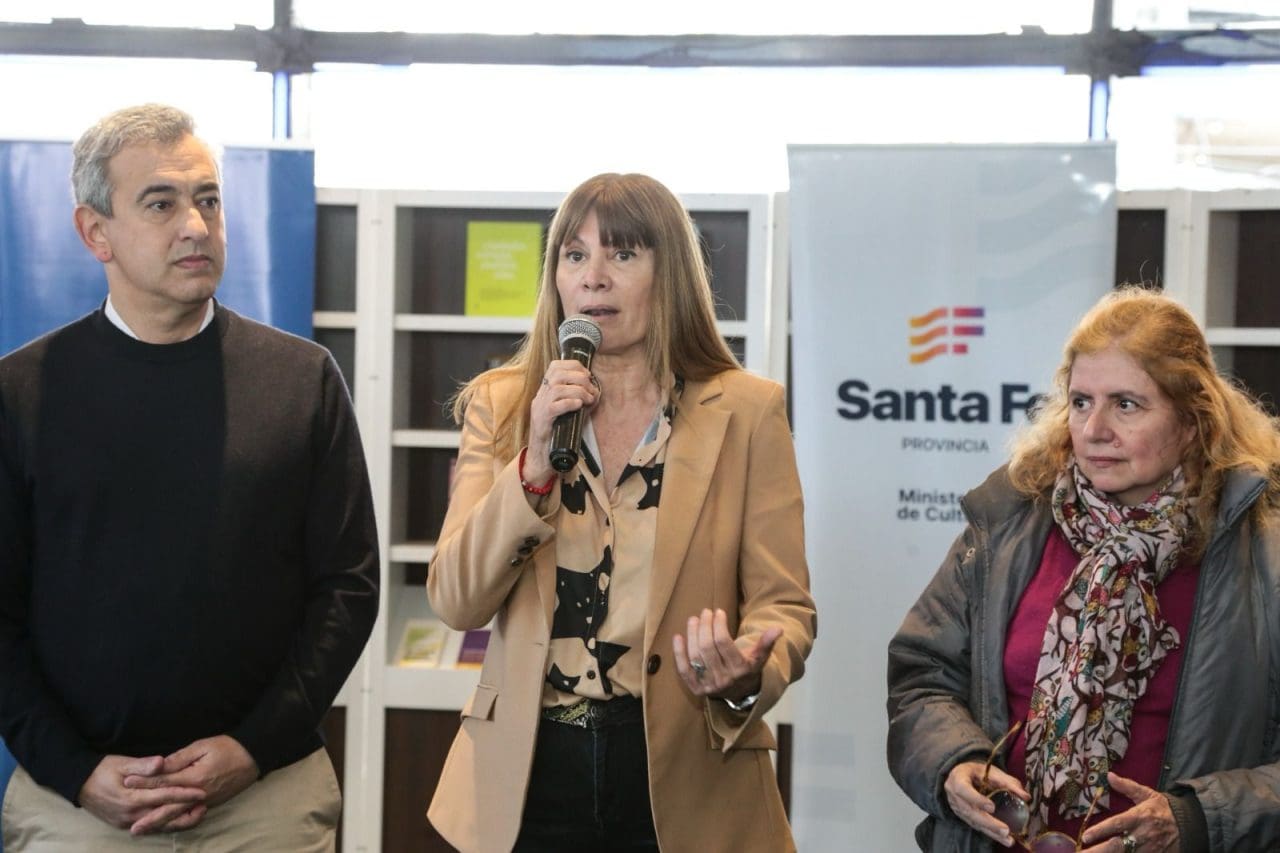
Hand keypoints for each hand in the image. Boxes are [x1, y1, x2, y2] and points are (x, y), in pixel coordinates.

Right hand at [78, 754, 205, 832]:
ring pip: (158, 825)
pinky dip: (165, 824)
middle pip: (164, 816)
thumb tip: (161, 762)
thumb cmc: (102, 769)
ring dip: (178, 821)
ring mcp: (126, 822)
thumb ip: (143, 765)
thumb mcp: (122, 763)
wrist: (79, 784)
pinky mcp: (124, 824)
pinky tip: (178, 819)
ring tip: (198, 814)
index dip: (184, 794)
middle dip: (186, 812)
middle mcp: (130, 814)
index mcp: (131, 797)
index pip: (164, 796)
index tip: (201, 791)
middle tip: (206, 805)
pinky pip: (149, 827)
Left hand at [123, 735, 257, 834]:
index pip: (164, 781)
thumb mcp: (202, 746)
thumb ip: (179, 758)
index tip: (126, 782)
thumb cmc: (228, 747)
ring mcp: (206, 801)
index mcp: (194, 778)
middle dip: (150, 817)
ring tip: (145, 830)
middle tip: (132, 828)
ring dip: (161, 823)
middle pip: (169, 808)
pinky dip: (177, 822)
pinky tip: (167, 824)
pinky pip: (191, 815)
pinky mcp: (211, 803)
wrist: (254, 757)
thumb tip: (159, 765)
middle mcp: (198, 794)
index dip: (144, 782)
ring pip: (179, 815)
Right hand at [526, 359, 599, 480]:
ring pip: (557, 388)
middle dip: (579, 377)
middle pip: (557, 373)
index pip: (555, 366)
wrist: (541, 458)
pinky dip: (570, 403)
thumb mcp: (570, 414)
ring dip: (578, 391)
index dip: (574, 365)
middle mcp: (540, 396)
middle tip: (591, 390)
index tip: (588, 375)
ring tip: (588, 400)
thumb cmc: (558, 435)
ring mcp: (539, 408)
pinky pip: (554, 406)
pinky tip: (579, 406)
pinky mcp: (542, 421)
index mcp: (545, 391)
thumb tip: (596, 393)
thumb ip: (581, 402)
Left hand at [672, 608, 779, 703]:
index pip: (723, 643)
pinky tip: (678, 636)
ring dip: (692, 634)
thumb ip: (767, 643)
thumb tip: (778, 629)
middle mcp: (724, 679)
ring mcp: (709, 685)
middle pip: (707, 647)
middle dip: (704, 626)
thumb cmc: (748, 668)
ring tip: (693, 619)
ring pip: (695, 656)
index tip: (718, 612)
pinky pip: (684, 670)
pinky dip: (678, 653)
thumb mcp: (759, 657)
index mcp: (740, 669)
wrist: (739, 693)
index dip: (718, 624)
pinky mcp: (696, 689)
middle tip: (705, 612)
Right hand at [943, 759, 1029, 847]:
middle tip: (1005, 830)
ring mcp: (958, 808)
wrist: (963, 776)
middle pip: (969, 811)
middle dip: (988, 822)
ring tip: (1008, 839)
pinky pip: (977, 826)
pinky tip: (1003, 839)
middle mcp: (954, 795)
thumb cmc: (977, 772)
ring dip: (991, 831)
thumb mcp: (990, 771)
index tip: (992, 807)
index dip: (976, 799)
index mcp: (958, 778)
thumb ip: (1007, 782)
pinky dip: (991, 833)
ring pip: (973, 822)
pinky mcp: (964, 817)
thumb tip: (1026, 796)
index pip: (963, 789)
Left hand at [1080, 772, 1180, 851]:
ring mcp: (1150, 848)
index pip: (1117, 824)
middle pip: (1119, 846)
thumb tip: (1109, 775)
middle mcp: (1143, 835)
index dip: (1101, 831)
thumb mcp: (1147, 794)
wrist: (1192, 824)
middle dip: (1099, 851)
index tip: (1085, 836)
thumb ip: (1127, 786)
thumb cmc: (1164, 809)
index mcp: (1140, 817)